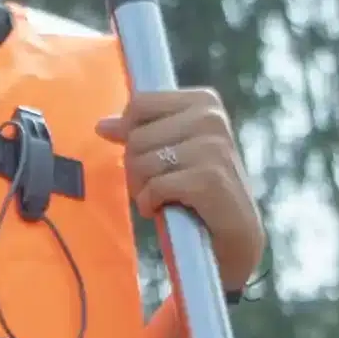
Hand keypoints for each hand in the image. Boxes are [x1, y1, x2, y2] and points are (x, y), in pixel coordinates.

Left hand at [103, 86, 262, 291]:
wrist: (236, 235)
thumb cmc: (201, 190)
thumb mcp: (173, 151)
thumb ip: (141, 132)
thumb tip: (102, 125)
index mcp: (204, 102)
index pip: (140, 104)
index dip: (129, 133)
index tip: (146, 156)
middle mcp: (211, 118)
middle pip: (136, 136)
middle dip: (136, 168)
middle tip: (157, 186)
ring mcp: (212, 147)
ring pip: (141, 162)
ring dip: (142, 189)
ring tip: (162, 198)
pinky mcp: (208, 179)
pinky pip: (154, 187)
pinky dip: (150, 204)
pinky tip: (165, 210)